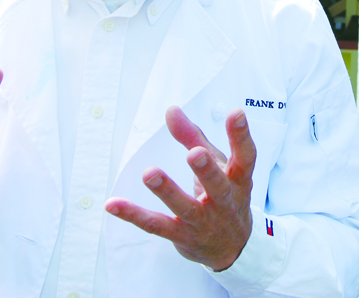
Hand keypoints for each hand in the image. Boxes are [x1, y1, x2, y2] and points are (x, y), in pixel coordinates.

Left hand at [105, 106, 256, 270]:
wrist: (233, 247)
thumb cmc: (225, 196)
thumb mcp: (218, 165)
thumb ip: (193, 137)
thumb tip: (172, 111)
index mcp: (238, 180)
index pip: (245, 157)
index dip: (241, 136)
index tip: (236, 113)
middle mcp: (224, 202)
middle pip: (217, 186)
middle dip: (206, 169)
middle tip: (194, 153)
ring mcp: (203, 222)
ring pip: (185, 208)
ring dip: (167, 191)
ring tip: (149, 174)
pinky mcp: (181, 236)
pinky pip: (156, 225)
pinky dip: (134, 215)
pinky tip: (113, 204)